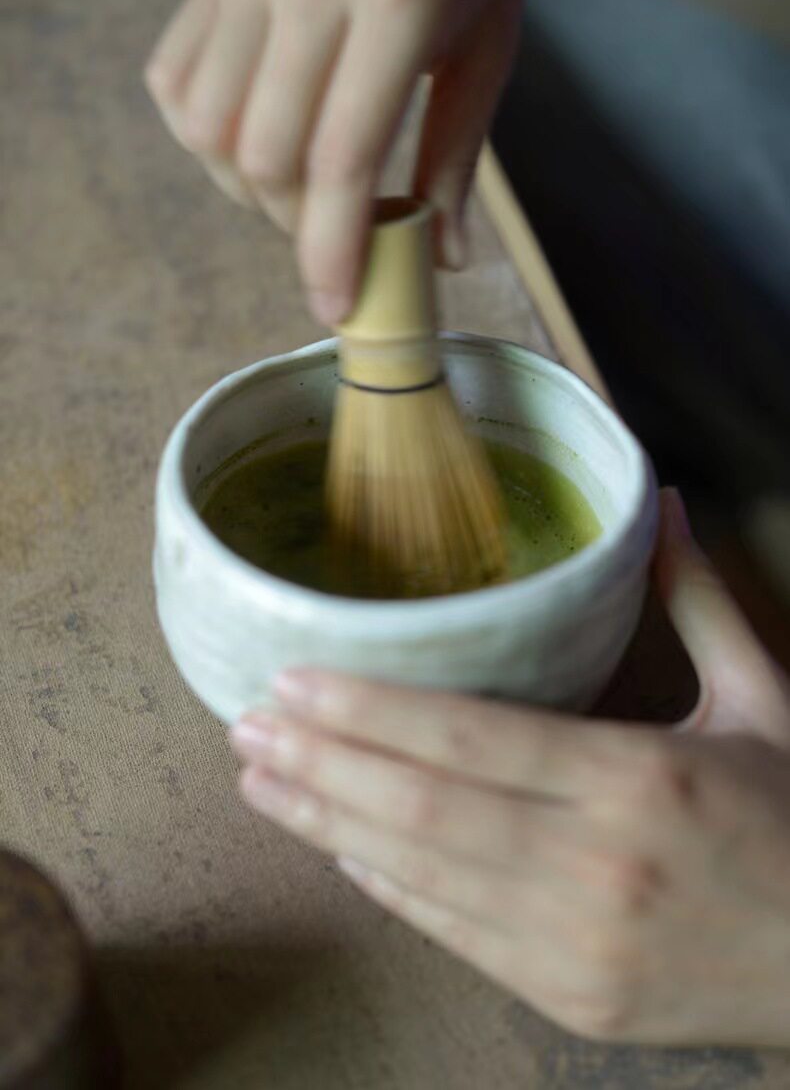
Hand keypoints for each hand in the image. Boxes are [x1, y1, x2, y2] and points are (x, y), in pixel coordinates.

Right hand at [144, 0, 520, 323]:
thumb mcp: (486, 43)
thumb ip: (458, 153)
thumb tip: (445, 258)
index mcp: (391, 4)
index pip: (341, 160)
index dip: (331, 249)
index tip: (331, 308)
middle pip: (266, 156)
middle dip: (295, 225)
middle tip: (331, 236)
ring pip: (208, 128)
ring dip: (246, 189)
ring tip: (295, 190)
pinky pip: (176, 83)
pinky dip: (205, 138)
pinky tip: (250, 141)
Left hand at [231, 489, 789, 1044]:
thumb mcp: (764, 703)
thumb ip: (698, 602)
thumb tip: (661, 505)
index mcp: (640, 781)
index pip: (474, 739)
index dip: (372, 713)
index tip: (293, 685)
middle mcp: (595, 866)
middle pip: (424, 808)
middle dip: (322, 766)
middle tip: (245, 729)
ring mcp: (575, 946)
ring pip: (421, 876)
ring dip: (329, 826)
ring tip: (260, 785)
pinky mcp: (568, 998)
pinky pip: (453, 934)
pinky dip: (387, 886)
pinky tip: (336, 848)